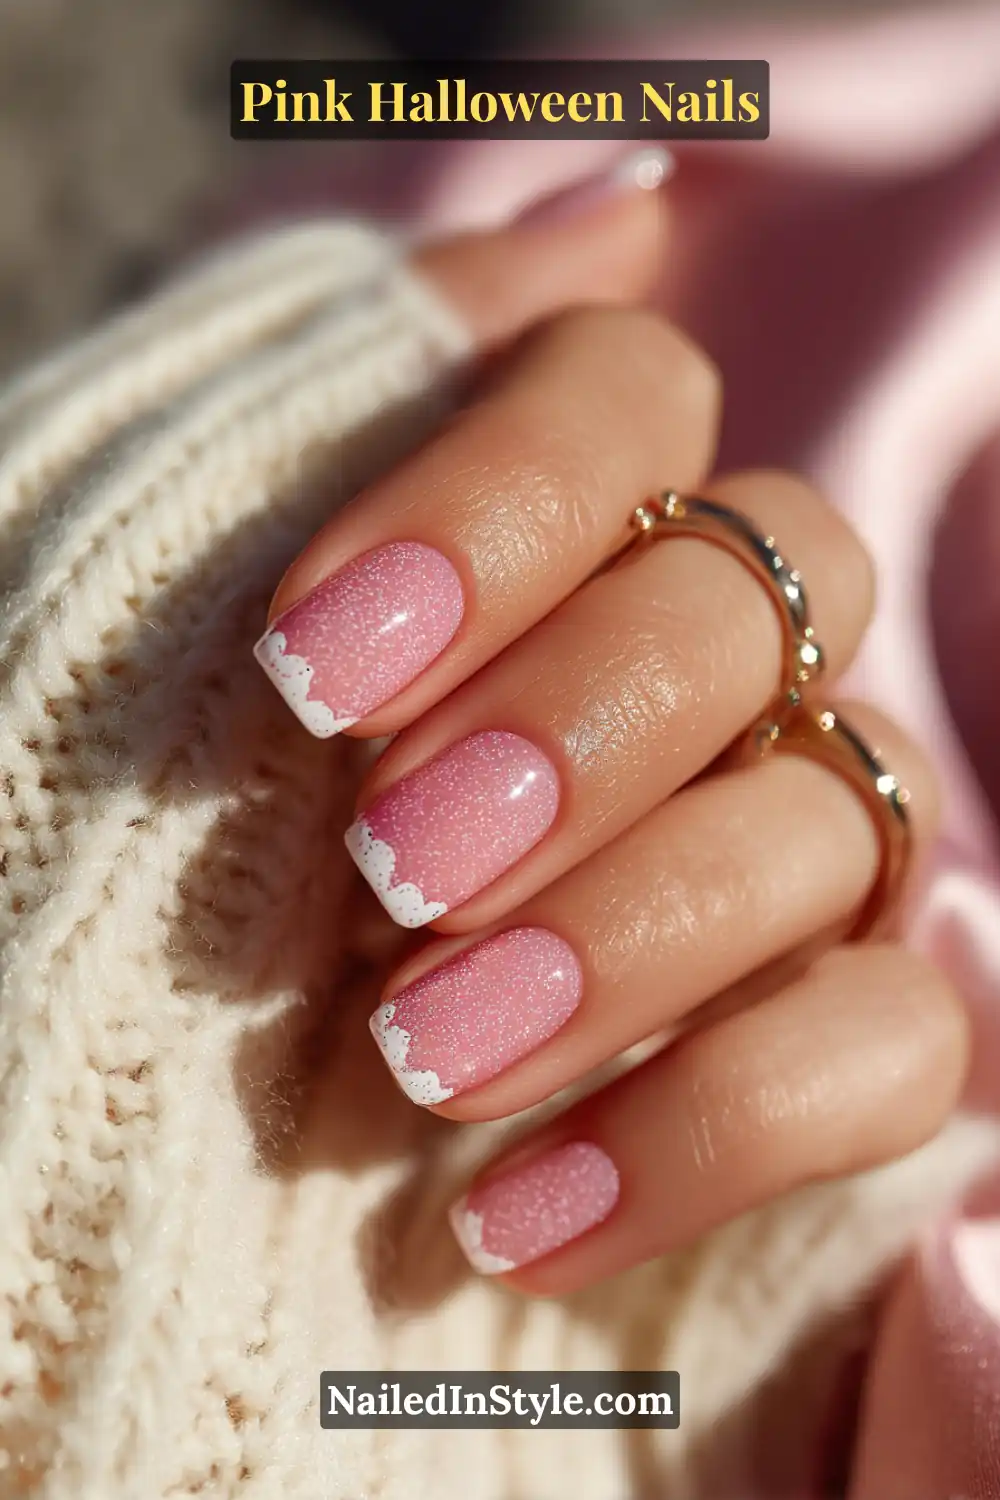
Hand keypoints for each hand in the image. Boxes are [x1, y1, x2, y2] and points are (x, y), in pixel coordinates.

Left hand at [255, 152, 967, 1293]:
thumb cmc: (167, 842)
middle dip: (574, 730)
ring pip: (842, 825)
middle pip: (756, 599)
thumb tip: (627, 188)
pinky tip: (507, 1214)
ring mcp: (800, 845)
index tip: (313, 664)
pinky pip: (888, 1056)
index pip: (625, 402)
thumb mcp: (197, 610)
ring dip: (633, 941)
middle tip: (392, 867)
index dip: (495, 503)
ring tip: (416, 1061)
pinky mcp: (850, 1040)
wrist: (164, 1113)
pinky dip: (711, 1130)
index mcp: (570, 532)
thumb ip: (390, 394)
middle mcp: (721, 665)